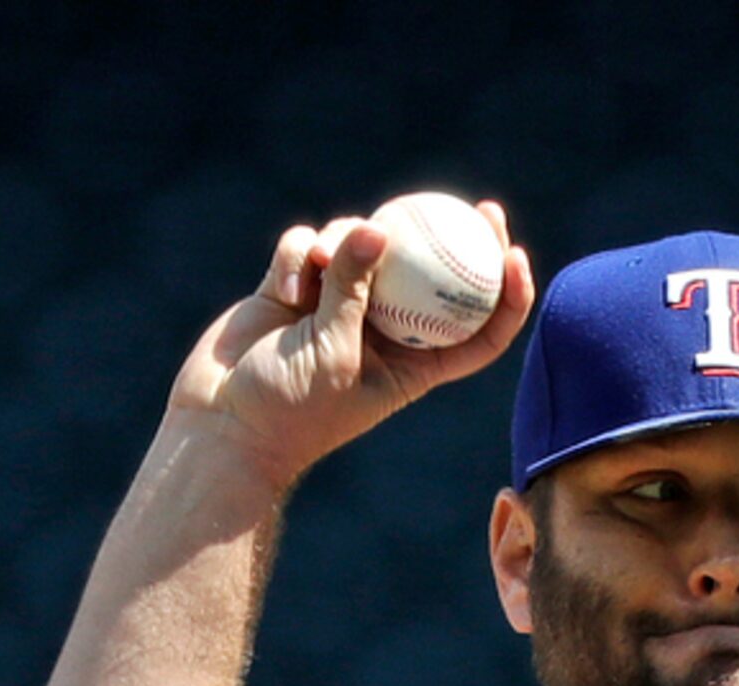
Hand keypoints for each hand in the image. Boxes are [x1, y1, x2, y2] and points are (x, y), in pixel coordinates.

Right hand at [166, 201, 535, 488]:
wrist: (224, 425)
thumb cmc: (290, 411)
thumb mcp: (332, 354)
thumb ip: (353, 290)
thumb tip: (376, 227)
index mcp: (413, 363)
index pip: (477, 329)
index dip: (507, 296)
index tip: (515, 256)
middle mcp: (384, 329)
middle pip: (433, 273)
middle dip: (458, 237)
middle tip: (476, 208)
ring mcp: (339, 304)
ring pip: (364, 244)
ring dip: (346, 244)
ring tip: (321, 266)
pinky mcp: (295, 287)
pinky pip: (307, 247)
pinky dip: (298, 256)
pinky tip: (285, 285)